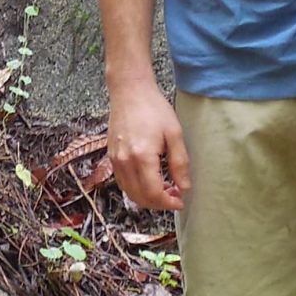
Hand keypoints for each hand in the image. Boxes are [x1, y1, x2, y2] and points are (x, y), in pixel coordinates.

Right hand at [107, 76, 191, 210]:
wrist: (130, 92)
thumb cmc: (154, 109)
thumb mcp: (174, 134)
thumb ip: (179, 163)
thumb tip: (184, 187)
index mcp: (142, 157)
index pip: (154, 193)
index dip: (168, 202)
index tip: (180, 201)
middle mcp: (125, 162)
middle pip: (140, 197)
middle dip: (159, 203)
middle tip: (175, 196)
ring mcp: (115, 160)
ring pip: (129, 192)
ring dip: (147, 198)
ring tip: (164, 189)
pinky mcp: (111, 156)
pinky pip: (122, 182)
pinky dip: (136, 188)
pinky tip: (149, 181)